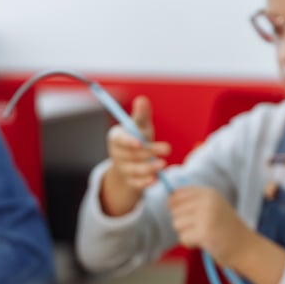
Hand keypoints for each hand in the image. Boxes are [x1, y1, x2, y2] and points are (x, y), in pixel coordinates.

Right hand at [100, 96, 171, 215]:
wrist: (130, 161)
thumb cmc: (136, 138)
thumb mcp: (139, 126)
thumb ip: (141, 114)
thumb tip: (142, 99)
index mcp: (116, 138)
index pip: (120, 140)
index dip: (128, 142)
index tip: (139, 142)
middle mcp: (117, 154)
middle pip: (131, 154)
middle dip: (149, 152)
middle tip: (167, 149)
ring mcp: (123, 169)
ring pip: (135, 169)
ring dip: (149, 168)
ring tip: (163, 164)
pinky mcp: (130, 182)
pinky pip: (137, 184)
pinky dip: (146, 183)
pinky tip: (156, 180)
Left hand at [168, 186, 253, 266]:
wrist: (246, 247)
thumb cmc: (225, 229)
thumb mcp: (212, 207)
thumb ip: (192, 201)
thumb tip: (168, 199)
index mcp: (208, 192)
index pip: (177, 194)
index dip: (176, 206)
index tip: (189, 216)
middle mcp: (207, 201)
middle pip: (174, 210)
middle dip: (183, 222)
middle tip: (202, 227)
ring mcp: (206, 216)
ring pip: (176, 224)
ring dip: (187, 233)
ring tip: (204, 234)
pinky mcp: (204, 232)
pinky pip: (183, 238)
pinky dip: (190, 243)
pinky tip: (204, 242)